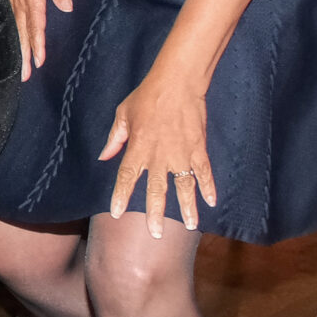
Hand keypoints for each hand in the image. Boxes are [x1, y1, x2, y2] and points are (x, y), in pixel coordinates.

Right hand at [1, 0, 69, 80]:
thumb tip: (66, 8)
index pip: (36, 26)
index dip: (38, 45)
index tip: (40, 62)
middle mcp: (20, 0)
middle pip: (22, 32)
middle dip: (23, 55)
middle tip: (24, 75)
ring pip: (15, 27)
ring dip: (17, 46)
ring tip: (18, 63)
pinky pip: (11, 16)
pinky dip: (12, 31)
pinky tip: (13, 37)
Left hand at [101, 70, 216, 237]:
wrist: (177, 82)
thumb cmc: (147, 96)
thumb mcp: (123, 114)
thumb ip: (115, 138)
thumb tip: (104, 156)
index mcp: (137, 148)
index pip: (126, 178)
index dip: (120, 196)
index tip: (116, 214)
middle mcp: (159, 157)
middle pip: (156, 191)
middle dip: (155, 214)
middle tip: (156, 234)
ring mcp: (180, 154)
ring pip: (184, 187)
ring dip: (188, 207)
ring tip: (192, 225)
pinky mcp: (198, 148)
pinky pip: (204, 172)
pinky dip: (209, 187)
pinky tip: (211, 201)